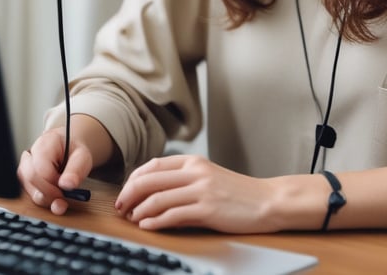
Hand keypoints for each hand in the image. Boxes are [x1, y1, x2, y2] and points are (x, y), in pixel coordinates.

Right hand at [17, 127, 93, 215]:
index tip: (65, 189)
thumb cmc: (74, 152)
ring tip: (60, 194)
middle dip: (48, 192)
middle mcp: (30, 155)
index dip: (53, 183)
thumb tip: (67, 184)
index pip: (41, 169)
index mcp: (45, 144)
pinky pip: (28, 193)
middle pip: (30, 178)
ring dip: (45, 197)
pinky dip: (42, 198)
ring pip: (27, 188)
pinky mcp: (24, 179)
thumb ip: (77, 169)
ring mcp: (24, 167)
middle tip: (63, 195)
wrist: (68, 149)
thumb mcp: (83, 157)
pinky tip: (53, 197)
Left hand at [115, 154, 284, 232]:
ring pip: (157, 198)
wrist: (266, 200)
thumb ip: (184, 179)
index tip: (125, 192)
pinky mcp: (207, 210)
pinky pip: (173, 215)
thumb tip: (153, 190)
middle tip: (120, 207)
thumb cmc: (237, 192)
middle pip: (149, 180)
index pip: (153, 165)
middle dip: (129, 194)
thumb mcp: (208, 176)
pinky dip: (155, 221)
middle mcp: (195, 172)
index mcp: (194, 161)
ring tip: (132, 219)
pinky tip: (147, 226)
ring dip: (139, 210)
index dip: (133, 179)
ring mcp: (201, 190)